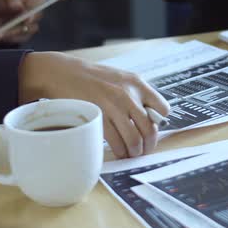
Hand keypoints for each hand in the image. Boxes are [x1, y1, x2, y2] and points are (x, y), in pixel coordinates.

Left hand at [0, 0, 71, 43]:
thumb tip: (18, 7)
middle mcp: (36, 14)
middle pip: (34, 20)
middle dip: (24, 23)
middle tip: (14, 25)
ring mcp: (29, 27)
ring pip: (24, 33)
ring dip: (10, 34)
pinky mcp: (20, 36)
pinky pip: (13, 40)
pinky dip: (0, 38)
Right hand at [18, 52, 170, 158]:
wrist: (64, 73)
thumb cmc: (94, 79)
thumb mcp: (122, 79)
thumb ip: (138, 95)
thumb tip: (152, 118)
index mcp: (137, 84)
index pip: (163, 108)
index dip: (160, 123)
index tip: (153, 129)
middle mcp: (128, 94)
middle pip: (149, 128)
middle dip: (149, 145)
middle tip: (145, 150)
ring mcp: (113, 106)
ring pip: (134, 138)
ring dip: (135, 151)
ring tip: (132, 154)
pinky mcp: (98, 117)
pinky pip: (116, 141)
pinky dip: (120, 151)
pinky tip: (119, 151)